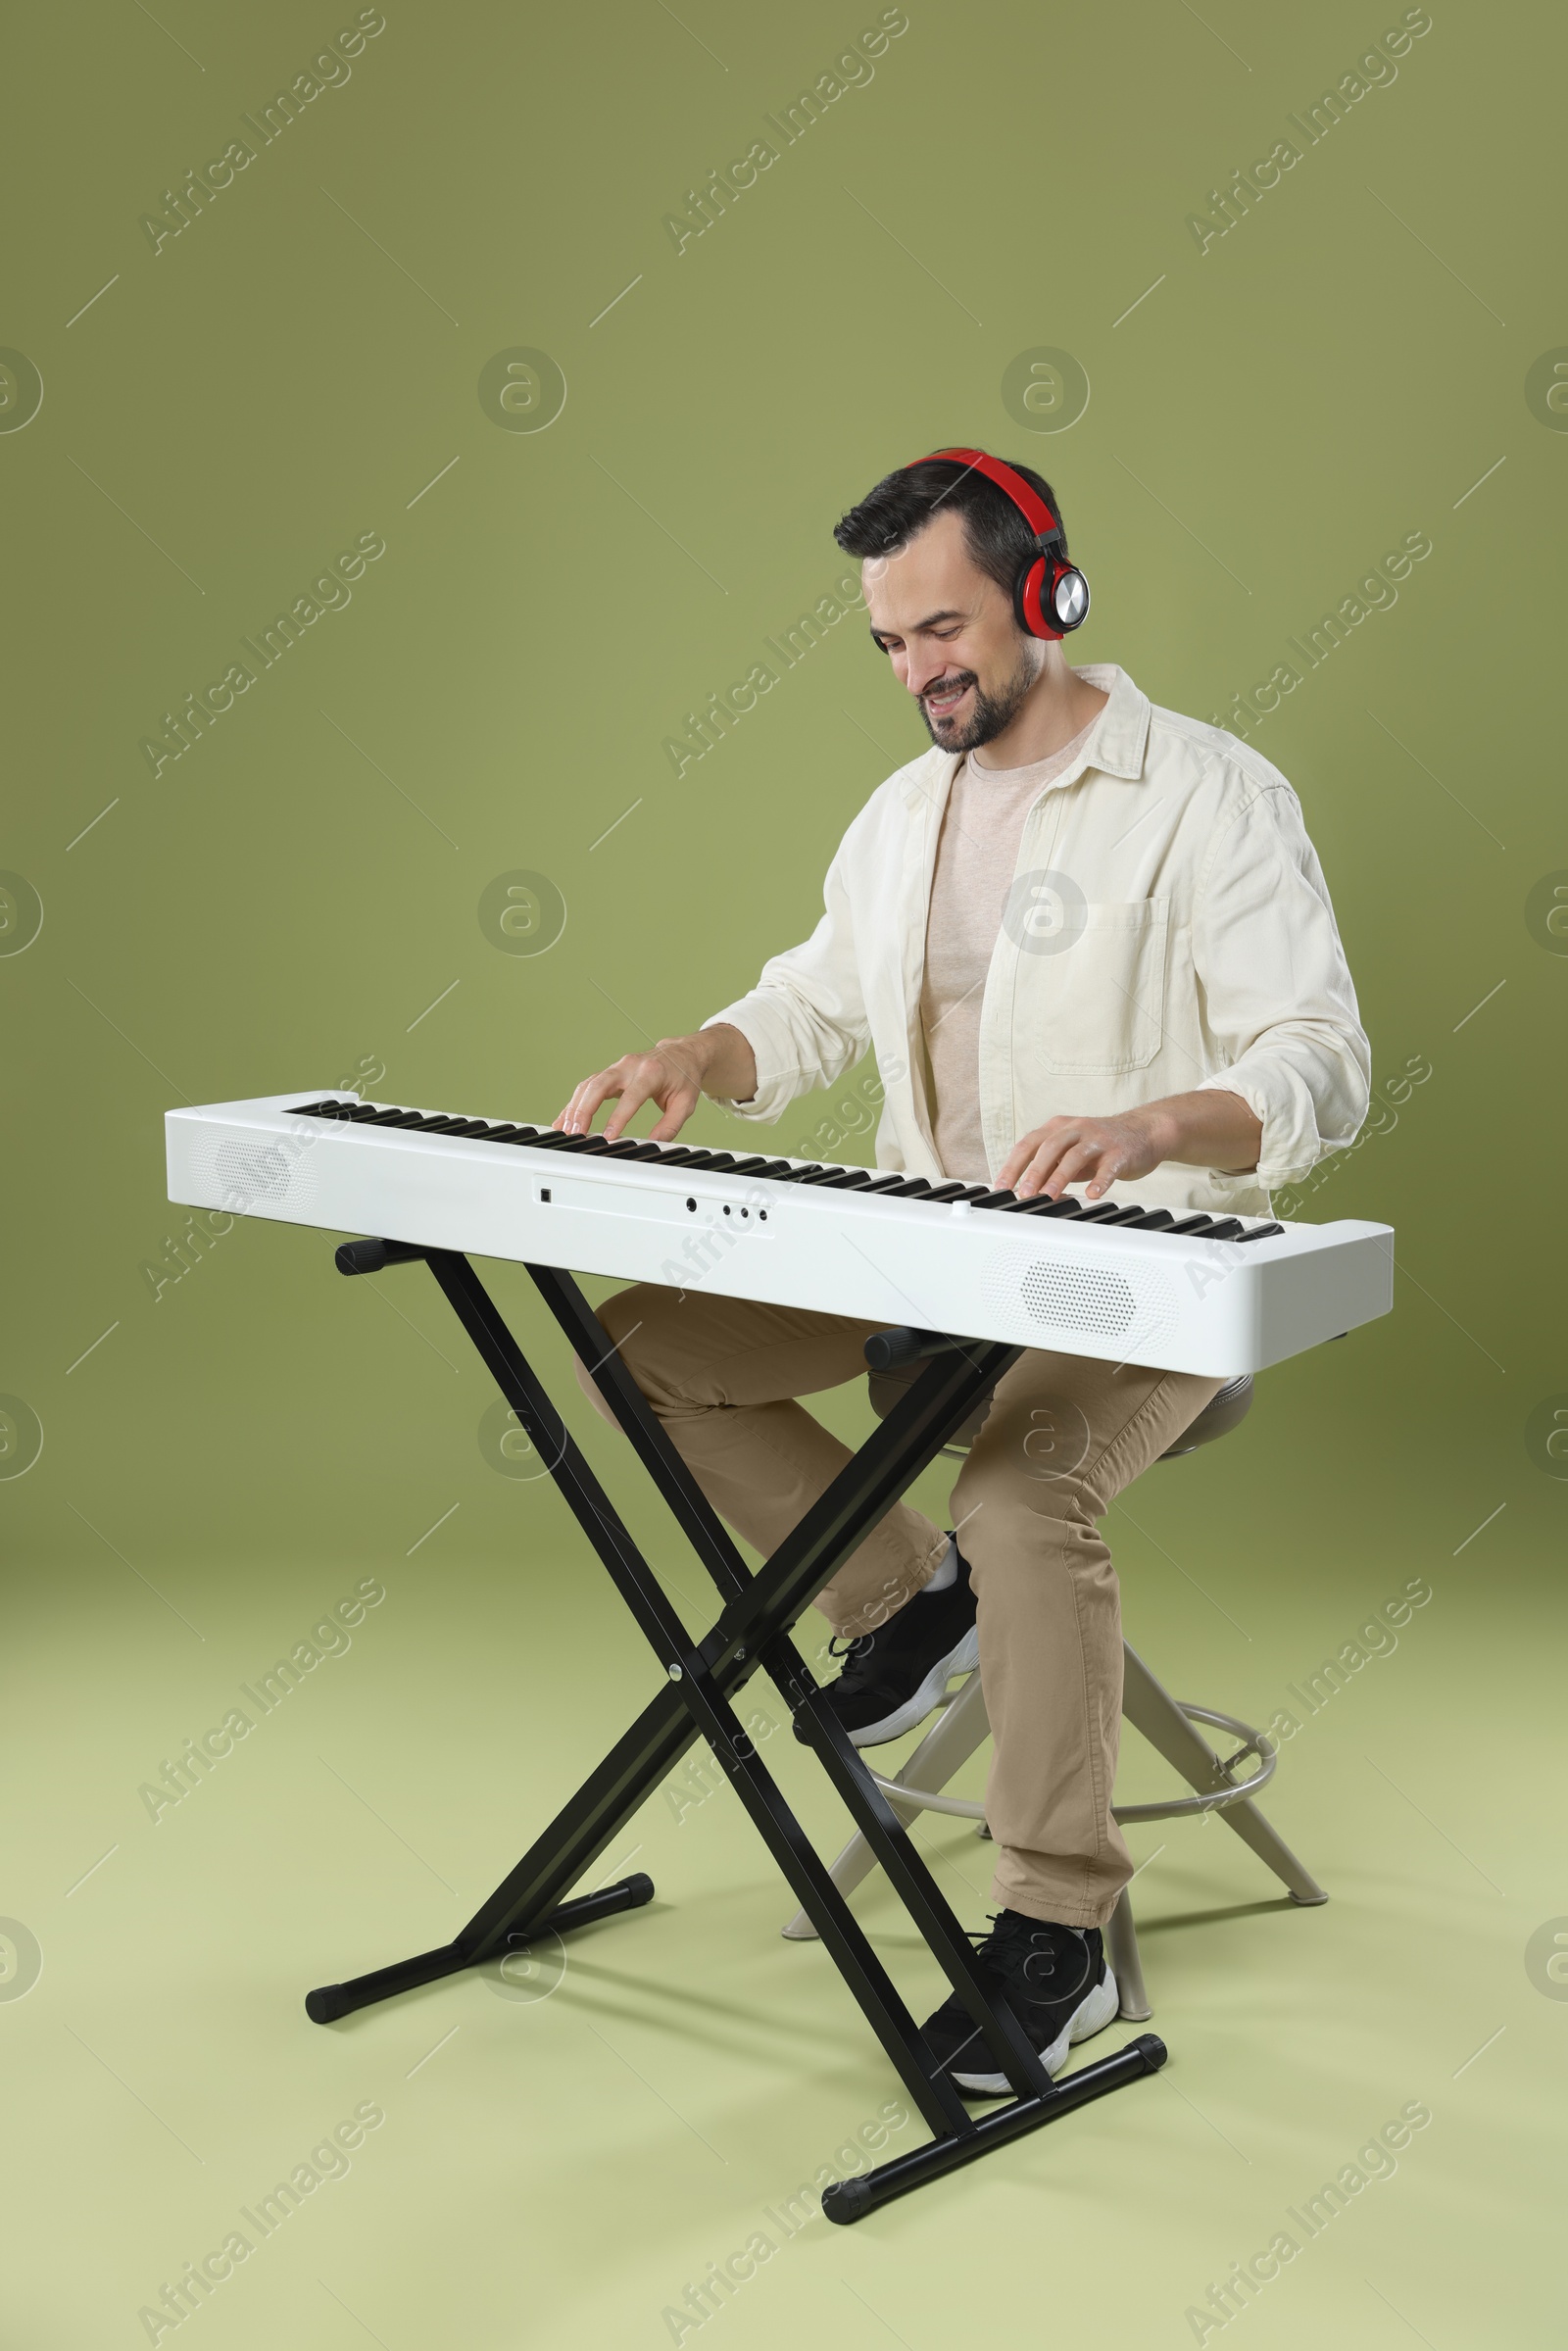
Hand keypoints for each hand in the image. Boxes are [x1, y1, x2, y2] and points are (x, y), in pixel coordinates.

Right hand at [555, 1025, 755, 1142]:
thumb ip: (671, 1125)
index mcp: (651, 1072)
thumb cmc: (684, 1078)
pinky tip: (563, 1119)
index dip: (618, 1117)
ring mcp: (617, 1067)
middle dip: (585, 1109)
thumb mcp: (686, 1103)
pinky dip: (574, 1103)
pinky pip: (587, 1086)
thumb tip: (654, 1145)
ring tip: (565, 1129)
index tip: (608, 1136)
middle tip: (576, 1132)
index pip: (631, 1096)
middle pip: (600, 1084)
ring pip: (589, 1085)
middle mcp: (630, 1066)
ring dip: (575, 1107)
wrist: (681, 1054)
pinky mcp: (609, 1073)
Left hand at [998, 1090, 1261, 1200]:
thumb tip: (1024, 1192)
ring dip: (1059, 1177)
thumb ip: (1049, 1168)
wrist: (1144, 1131)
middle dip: (1033, 1171)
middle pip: (1049, 1147)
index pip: (1028, 1144)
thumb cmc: (1101, 1146)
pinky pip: (1109, 1167)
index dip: (1013, 1165)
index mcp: (1058, 1128)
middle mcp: (1076, 1129)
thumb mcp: (1070, 1153)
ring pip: (1075, 1155)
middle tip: (1023, 1194)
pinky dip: (1100, 1180)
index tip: (1001, 1186)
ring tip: (1050, 1196)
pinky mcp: (1121, 1151)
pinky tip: (1093, 1194)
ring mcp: (1099, 1138)